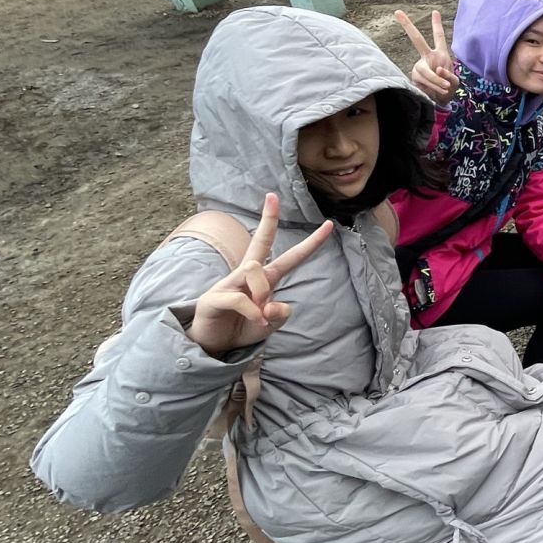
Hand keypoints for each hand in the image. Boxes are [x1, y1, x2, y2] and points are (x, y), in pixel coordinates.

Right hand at [187, 194, 332, 358]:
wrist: (214, 347)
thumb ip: (280, 314)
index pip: (291, 257)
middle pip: (260, 241)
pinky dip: (252, 312)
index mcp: (265, 280)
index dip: (310, 243)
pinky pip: (240, 298)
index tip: (329, 224)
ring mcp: (229, 283)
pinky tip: (256, 322)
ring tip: (261, 315)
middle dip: (268, 219)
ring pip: (255, 270)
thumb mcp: (270, 324)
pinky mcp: (214, 297)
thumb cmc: (243, 329)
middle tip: (273, 196)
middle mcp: (247, 276)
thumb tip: (274, 305)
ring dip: (263, 293)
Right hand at [396, 7, 456, 103]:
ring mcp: (419, 66)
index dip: (436, 25)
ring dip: (437, 81)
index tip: (434, 11)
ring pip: (426, 71)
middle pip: (417, 39)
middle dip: (408, 26)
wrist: (441, 101)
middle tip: (397, 11)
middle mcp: (427, 57)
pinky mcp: (414, 77)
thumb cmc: (449, 88)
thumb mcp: (454, 81)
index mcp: (440, 54)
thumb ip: (449, 75)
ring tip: (444, 88)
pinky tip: (435, 92)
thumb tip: (436, 69)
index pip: (438, 37)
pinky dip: (433, 87)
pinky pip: (423, 81)